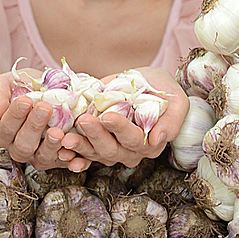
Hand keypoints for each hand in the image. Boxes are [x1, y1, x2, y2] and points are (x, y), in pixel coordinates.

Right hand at [0, 70, 83, 171]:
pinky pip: (63, 162)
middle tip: (45, 108)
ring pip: (42, 157)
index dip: (15, 115)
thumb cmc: (26, 88)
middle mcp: (19, 147)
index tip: (25, 100)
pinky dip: (69, 159)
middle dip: (34, 126)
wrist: (51, 92)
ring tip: (58, 131)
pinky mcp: (57, 159)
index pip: (6, 128)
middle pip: (23, 144)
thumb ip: (2, 95)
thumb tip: (1, 107)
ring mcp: (38, 155)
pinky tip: (74, 154)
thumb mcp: (10, 85)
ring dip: (51, 145)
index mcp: (5, 131)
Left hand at [59, 67, 188, 167]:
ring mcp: (114, 151)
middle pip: (113, 150)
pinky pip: (84, 155)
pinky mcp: (97, 146)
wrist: (145, 82)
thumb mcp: (177, 99)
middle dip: (96, 136)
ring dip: (80, 146)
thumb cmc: (162, 89)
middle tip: (84, 120)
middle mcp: (132, 152)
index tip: (107, 116)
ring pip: (96, 154)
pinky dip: (72, 154)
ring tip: (66, 136)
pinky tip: (61, 149)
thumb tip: (157, 139)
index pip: (136, 140)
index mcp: (152, 143)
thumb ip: (172, 120)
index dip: (121, 129)